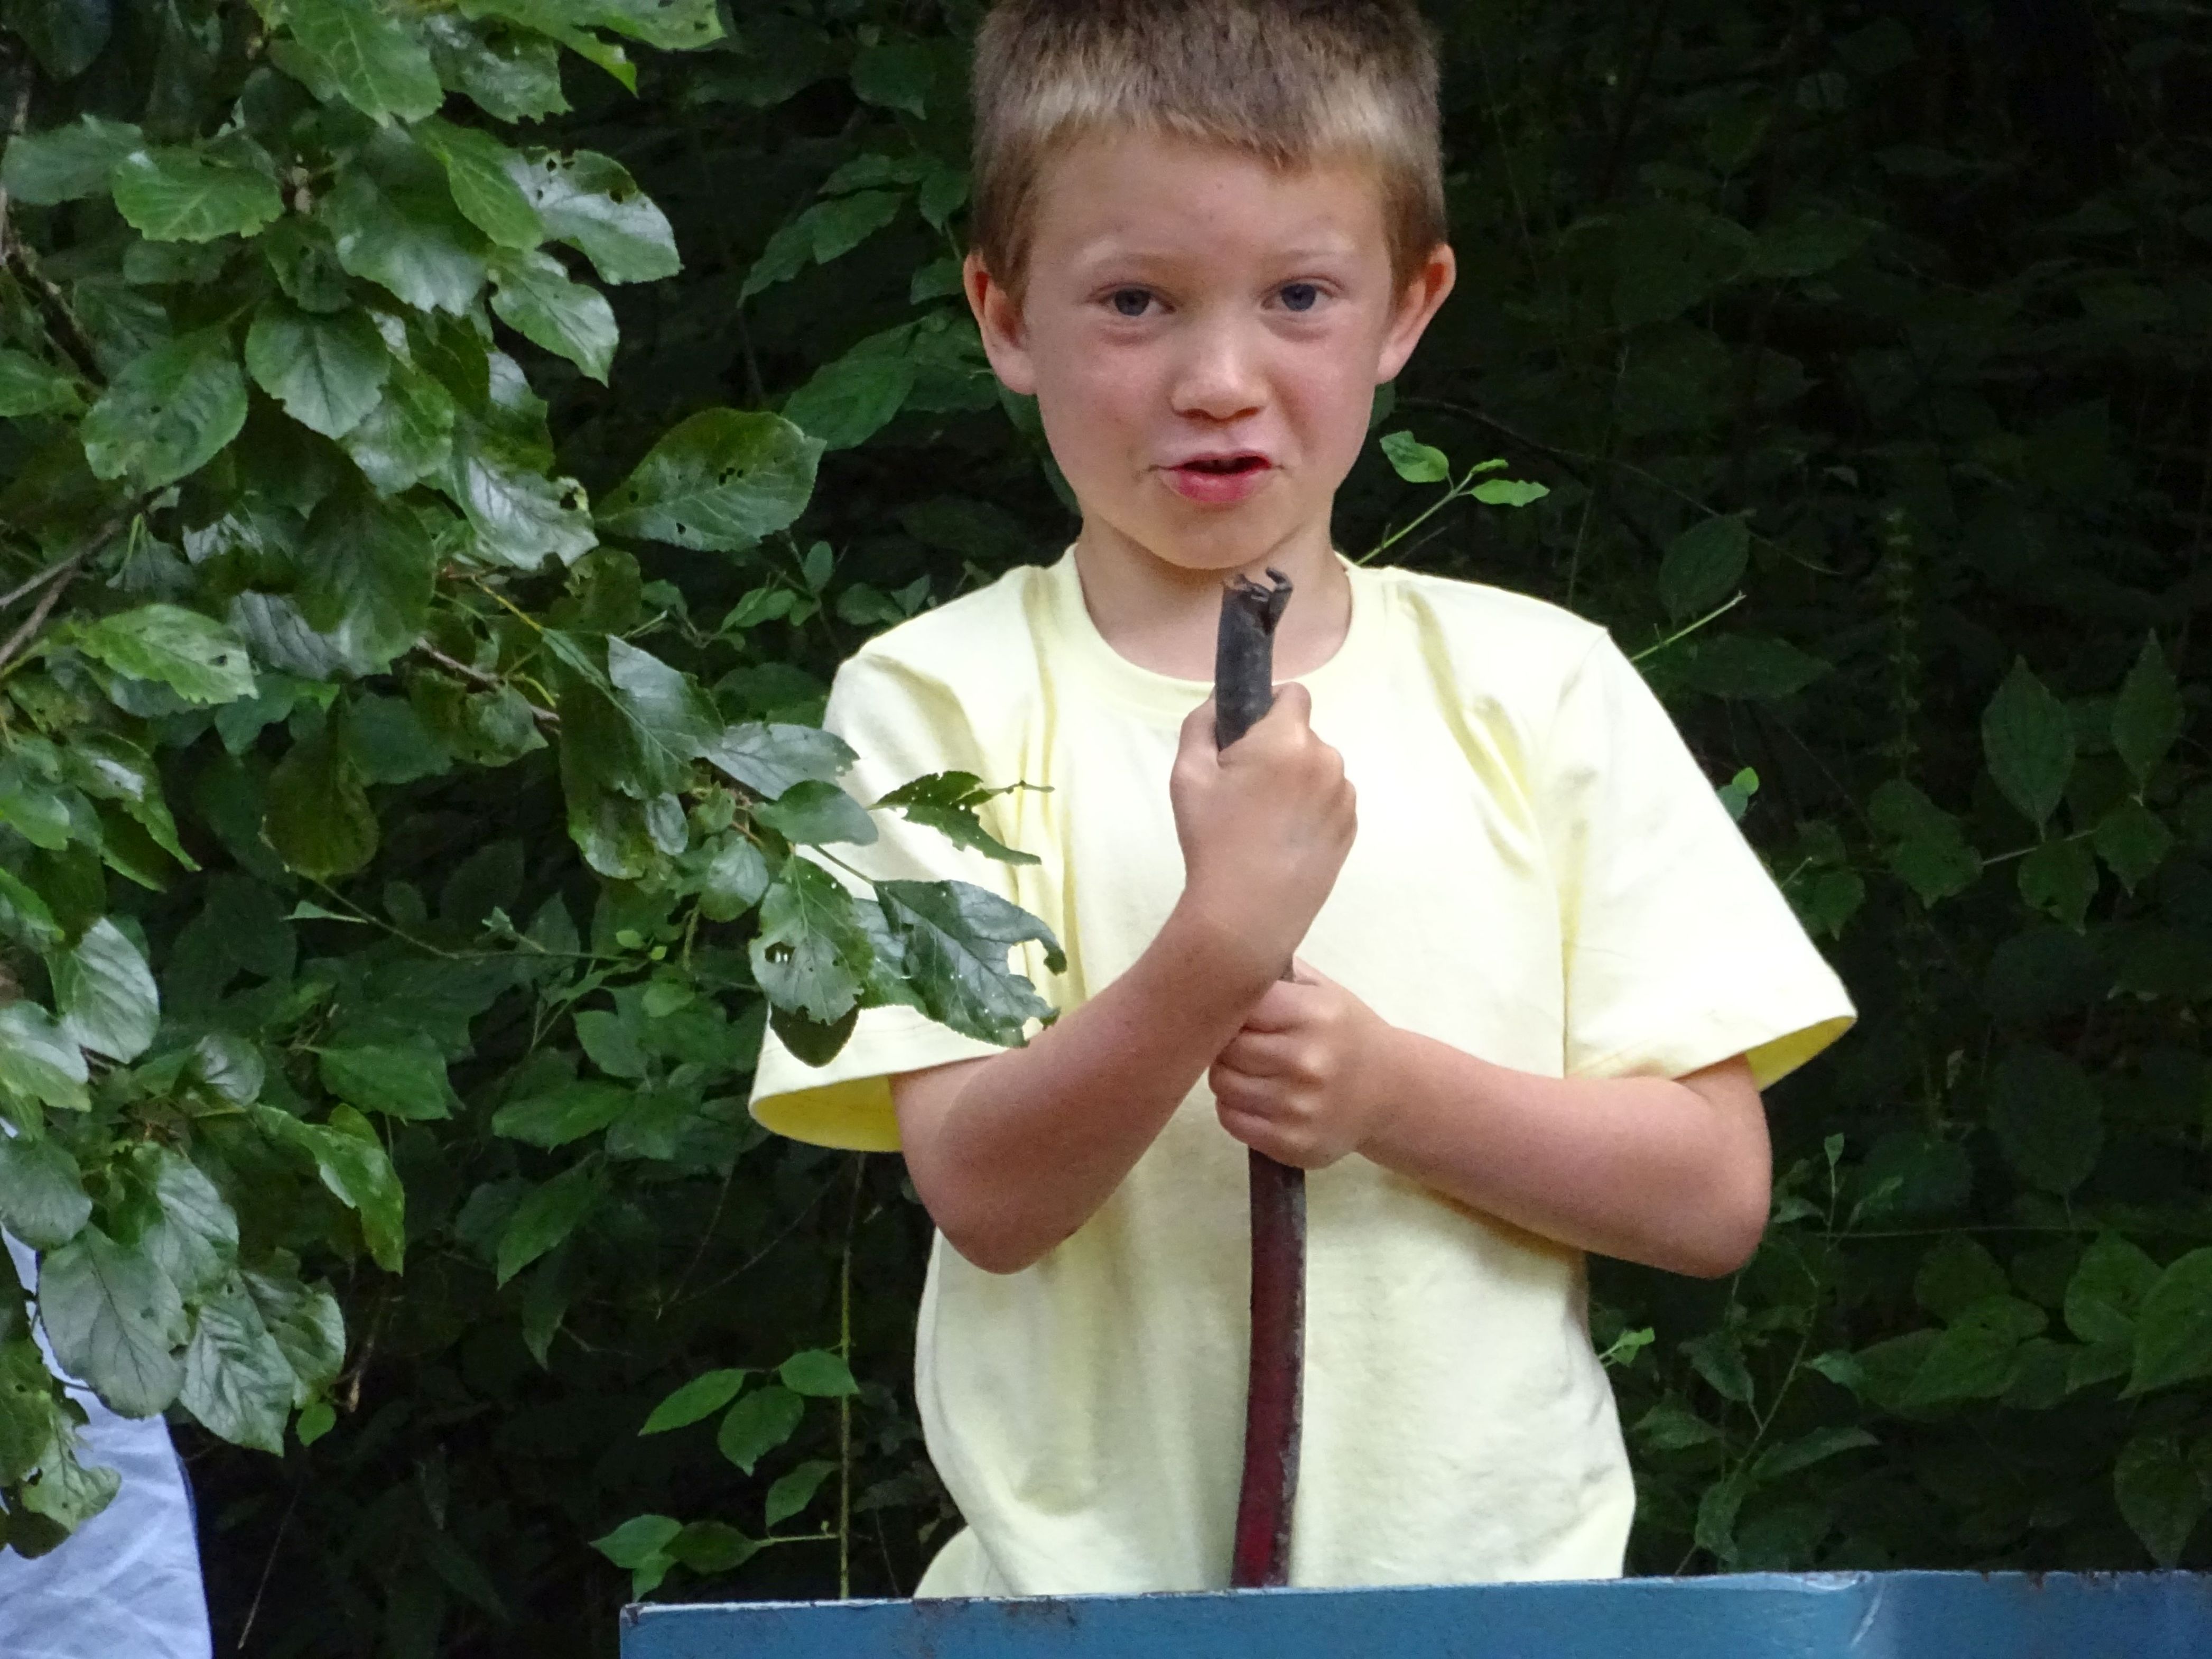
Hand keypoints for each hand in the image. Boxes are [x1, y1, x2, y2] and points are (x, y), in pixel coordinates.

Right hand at [1169, 684, 1355, 986]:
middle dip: (1278, 750)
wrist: (1247, 913)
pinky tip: (1284, 839)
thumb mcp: (1188, 774)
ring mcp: (1344, 796)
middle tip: (1244, 789)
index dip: (1267, 707)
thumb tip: (1220, 703)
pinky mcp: (1351, 828)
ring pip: (1318, 768)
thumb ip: (1201, 724)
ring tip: (1264, 821)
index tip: (1246, 737)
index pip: (1294, 693)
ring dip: (1296, 780)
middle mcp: (1327, 760)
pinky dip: (1310, 809)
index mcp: (1288, 740)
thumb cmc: (1212, 840)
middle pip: (1303, 735)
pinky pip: (1330, 799)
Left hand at [1210, 964, 1395, 1168]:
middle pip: (1225, 1048)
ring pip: (1222, 1085)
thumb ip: (1274, 971)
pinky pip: (1231, 1120)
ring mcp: (1299, 1107)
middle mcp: (1308, 1061)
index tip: (1234, 1010)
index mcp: (1314, 1014)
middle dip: (1225, 1044)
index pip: (1238, 1004)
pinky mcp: (1291, 1143)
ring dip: (1227, 1077)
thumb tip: (1217, 954)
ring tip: (1251, 1069)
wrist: (1390, 1092)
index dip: (1228, 1007)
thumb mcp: (1322, 991)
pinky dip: (1235, 1108)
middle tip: (1241, 1042)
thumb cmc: (1344, 1034)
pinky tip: (1258, 1098)